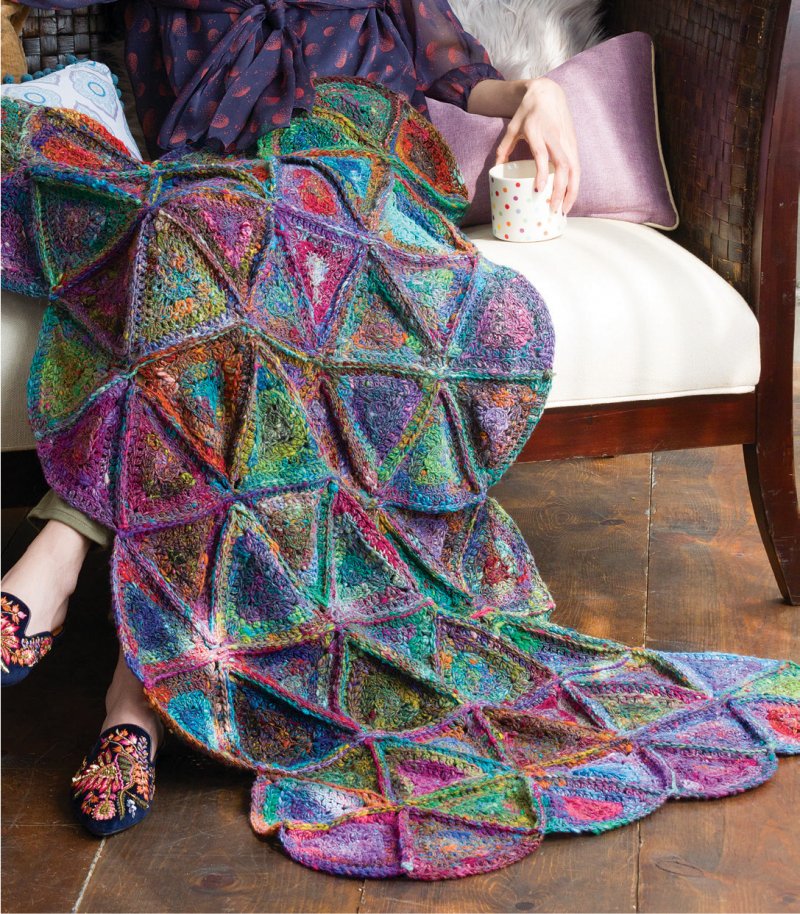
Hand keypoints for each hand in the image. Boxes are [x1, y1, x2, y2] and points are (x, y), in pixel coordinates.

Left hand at [495, 77, 579, 214]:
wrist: (548, 93)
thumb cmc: (528, 112)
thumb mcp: (512, 127)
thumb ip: (504, 148)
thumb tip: (496, 169)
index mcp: (537, 132)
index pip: (542, 155)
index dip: (541, 173)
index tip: (538, 190)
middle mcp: (555, 137)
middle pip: (562, 166)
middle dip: (560, 189)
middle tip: (552, 209)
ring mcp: (567, 140)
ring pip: (574, 169)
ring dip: (571, 190)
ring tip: (564, 210)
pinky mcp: (574, 143)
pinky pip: (577, 167)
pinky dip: (575, 184)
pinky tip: (569, 197)